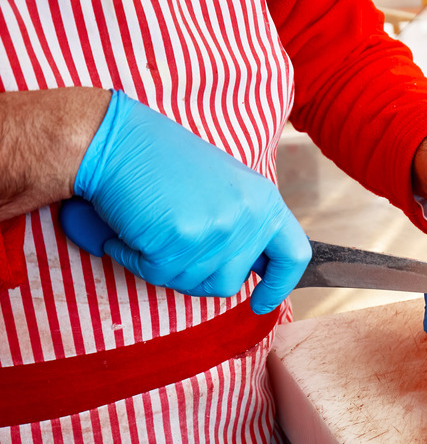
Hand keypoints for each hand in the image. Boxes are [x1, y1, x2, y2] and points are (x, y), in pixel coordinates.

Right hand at [74, 90, 310, 313]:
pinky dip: (136, 261)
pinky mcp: (181, 241)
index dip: (279, 286)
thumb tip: (253, 267)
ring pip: (193, 283)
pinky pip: (157, 275)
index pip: (294, 256)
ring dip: (165, 266)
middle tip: (172, 248)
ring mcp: (217, 230)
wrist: (115, 140)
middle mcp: (248, 217)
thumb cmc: (162, 161)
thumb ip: (246, 225)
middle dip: (198, 276)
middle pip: (231, 282)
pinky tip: (129, 232)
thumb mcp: (226, 188)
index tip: (262, 303)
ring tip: (153, 229)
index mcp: (265, 202)